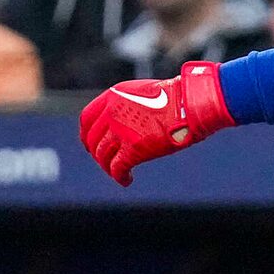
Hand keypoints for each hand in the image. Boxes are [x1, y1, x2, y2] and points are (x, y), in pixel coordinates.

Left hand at [79, 59, 233, 184]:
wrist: (188, 103)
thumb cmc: (173, 98)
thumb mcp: (141, 93)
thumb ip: (125, 106)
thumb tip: (123, 123)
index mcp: (112, 97)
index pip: (86, 120)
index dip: (86, 135)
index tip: (90, 144)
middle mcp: (111, 113)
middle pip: (93, 140)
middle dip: (98, 154)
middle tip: (107, 162)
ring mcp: (120, 131)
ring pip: (103, 156)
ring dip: (108, 167)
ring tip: (119, 173)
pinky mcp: (133, 149)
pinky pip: (117, 168)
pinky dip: (120, 177)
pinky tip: (127, 180)